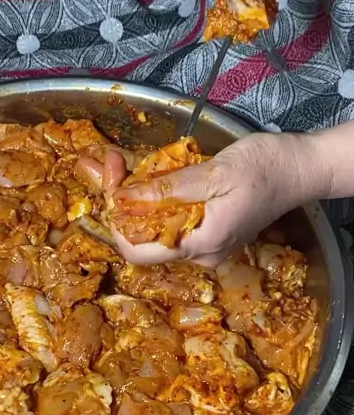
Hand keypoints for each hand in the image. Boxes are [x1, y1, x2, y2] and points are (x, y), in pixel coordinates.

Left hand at [106, 131, 326, 267]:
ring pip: (154, 228)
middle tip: (113, 161)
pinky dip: (155, 197)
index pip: (138, 251)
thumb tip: (123, 199)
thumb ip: (168, 190)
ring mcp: (206, 245)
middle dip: (121, 200)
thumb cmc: (265, 168)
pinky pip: (171, 220)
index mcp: (201, 244)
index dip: (116, 219)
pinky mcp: (210, 232)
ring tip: (123, 161)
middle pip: (142, 238)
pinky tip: (149, 171)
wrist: (302, 169)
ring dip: (135, 196)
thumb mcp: (214, 173)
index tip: (112, 179)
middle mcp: (200, 253)